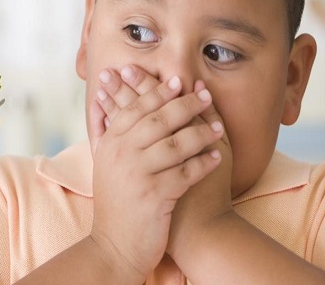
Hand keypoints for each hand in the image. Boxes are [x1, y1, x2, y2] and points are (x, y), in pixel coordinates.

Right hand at [88, 66, 222, 280]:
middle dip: (184, 105)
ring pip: (174, 145)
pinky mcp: (154, 196)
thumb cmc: (116, 200)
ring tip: (218, 128)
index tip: (178, 81)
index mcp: (109, 144)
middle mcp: (120, 155)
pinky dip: (203, 164)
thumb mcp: (106, 164)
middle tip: (204, 96)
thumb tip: (115, 100)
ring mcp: (136, 175)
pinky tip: (216, 158)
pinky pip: (185, 173)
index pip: (135, 109)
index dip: (157, 93)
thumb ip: (112, 133)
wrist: (114, 244)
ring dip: (200, 133)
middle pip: (157, 121)